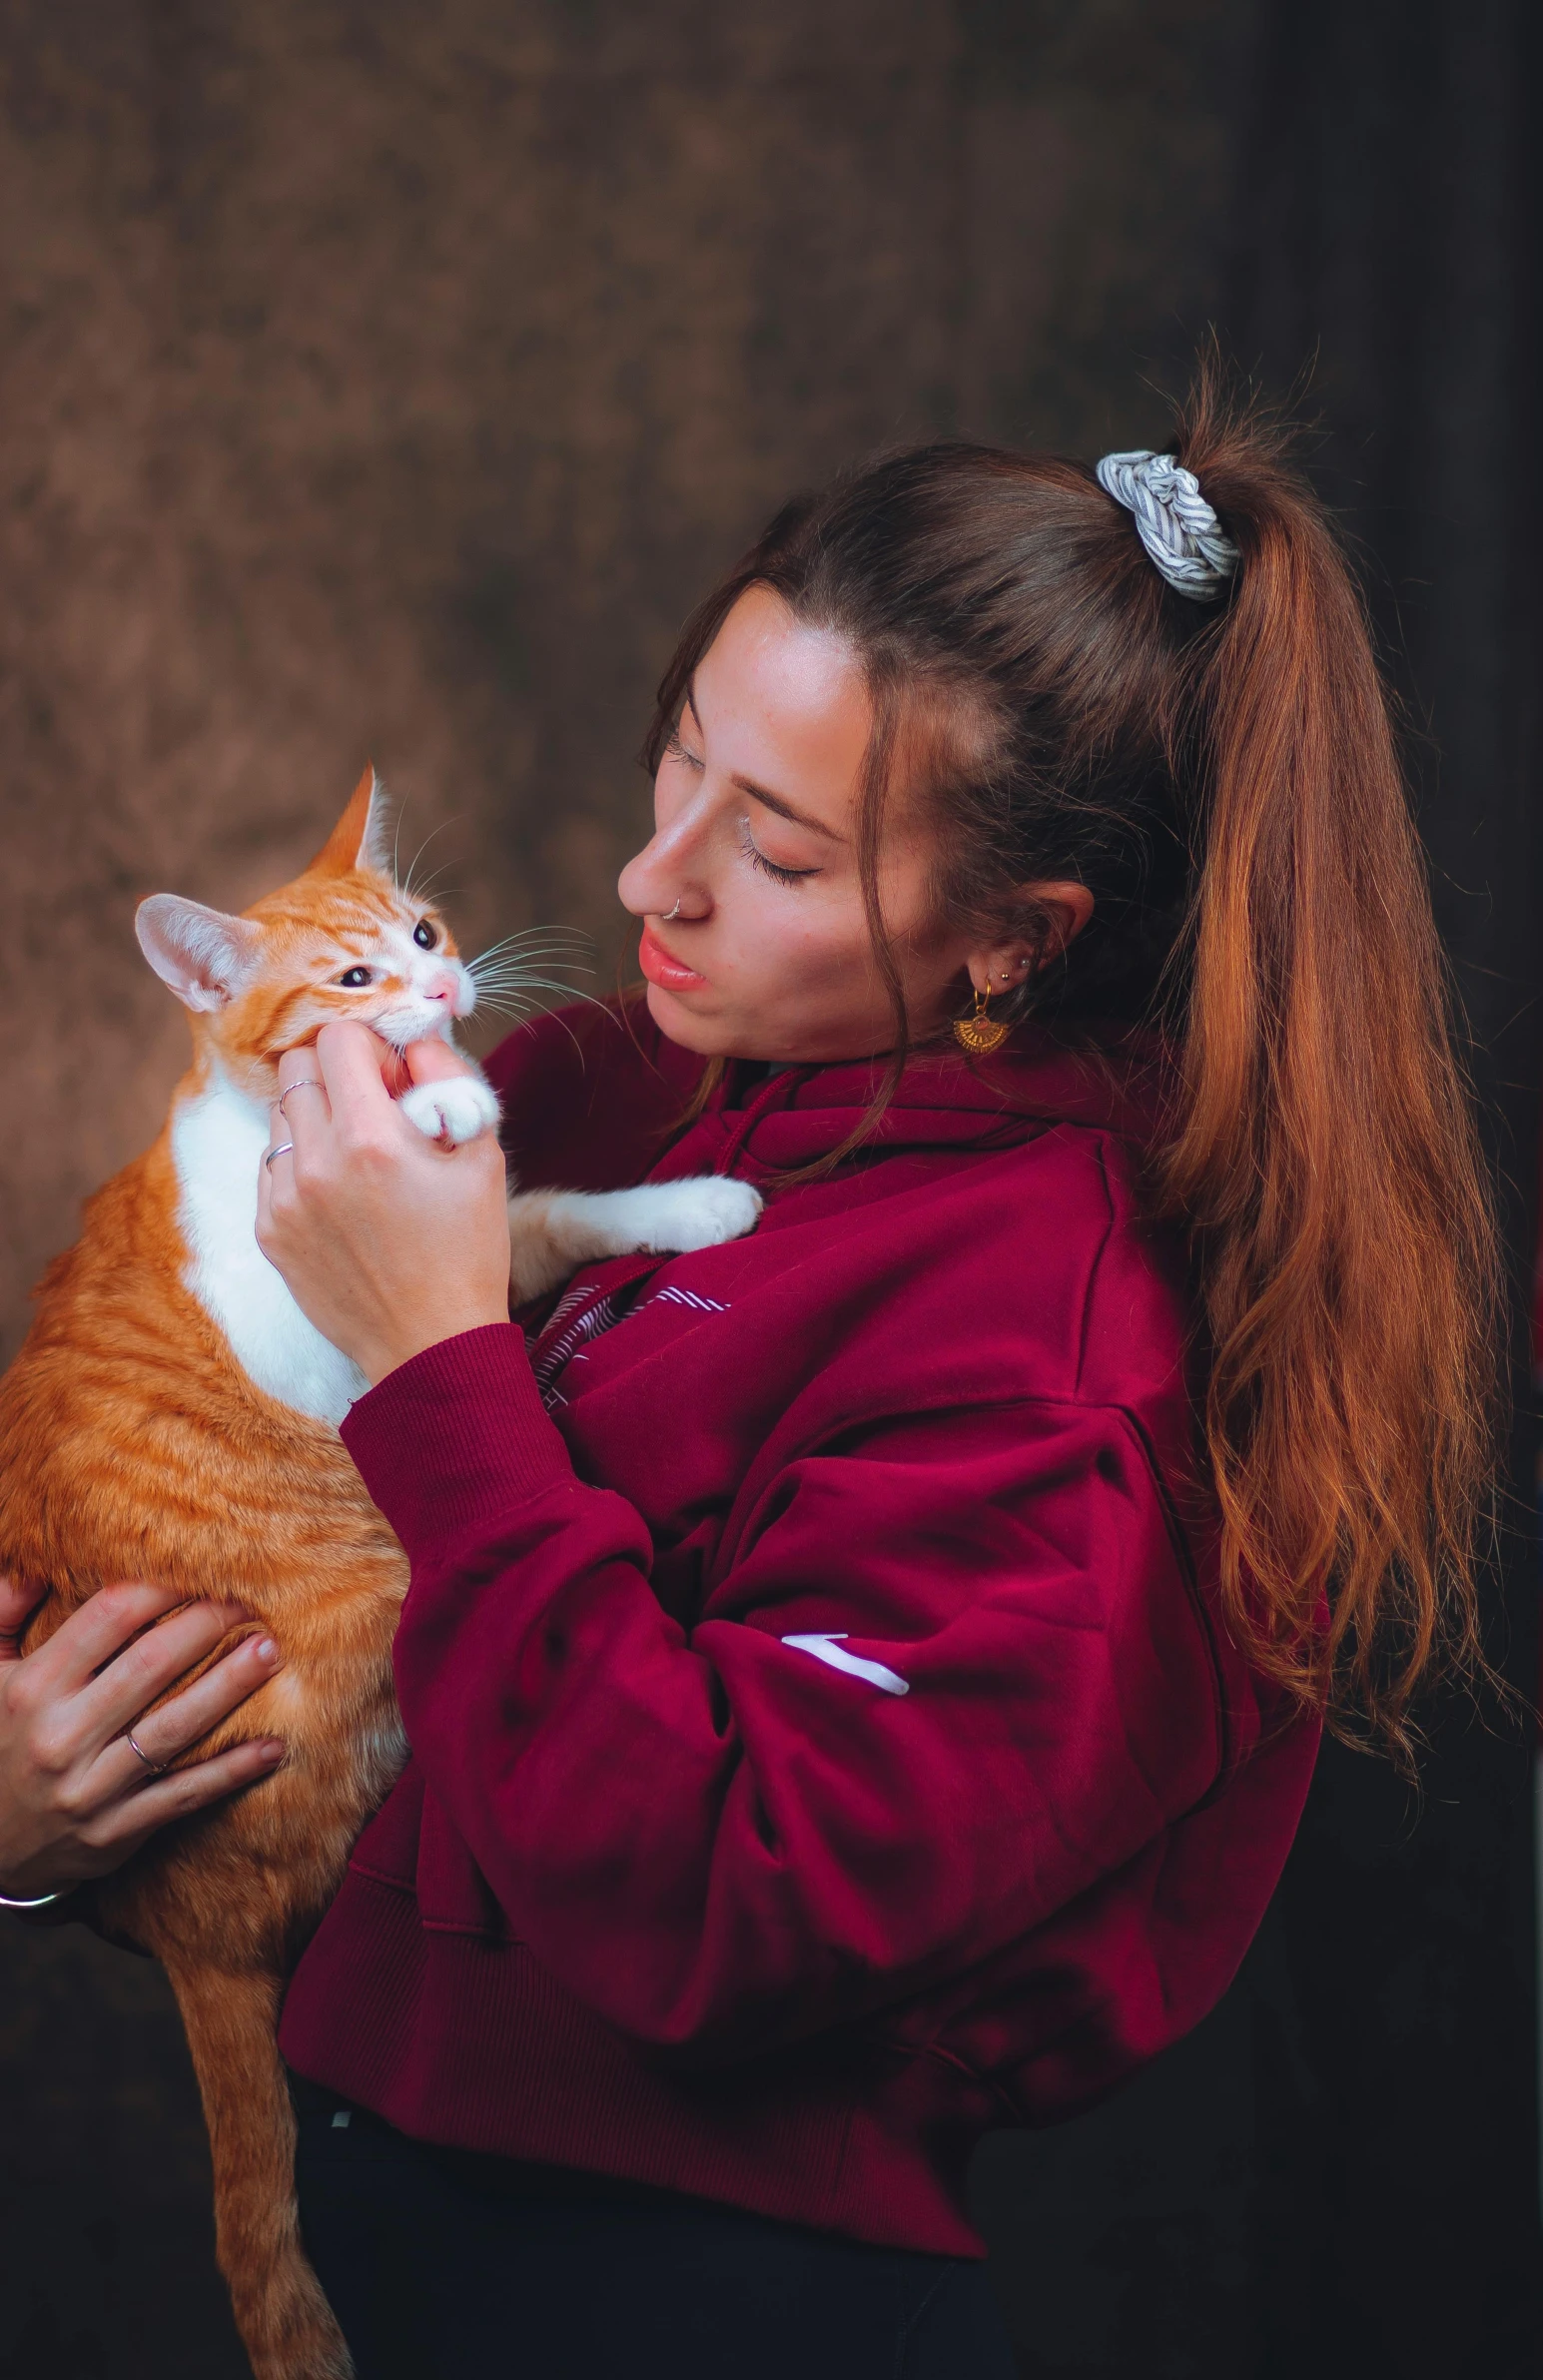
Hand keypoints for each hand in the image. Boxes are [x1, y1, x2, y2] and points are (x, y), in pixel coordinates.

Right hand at [0, 1575, 285, 1901]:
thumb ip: (3, 1611)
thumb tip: (37, 1560)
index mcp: (34, 1688)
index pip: (109, 1618)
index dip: (163, 1586)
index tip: (204, 1564)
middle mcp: (60, 1736)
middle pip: (151, 1665)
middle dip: (207, 1625)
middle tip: (252, 1598)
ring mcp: (89, 1788)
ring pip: (174, 1729)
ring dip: (230, 1687)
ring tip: (270, 1651)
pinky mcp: (115, 1831)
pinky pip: (183, 1796)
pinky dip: (231, 1772)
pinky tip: (274, 1747)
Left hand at [255, 1024, 512, 1384]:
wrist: (430, 1345)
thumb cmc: (468, 1252)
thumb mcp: (482, 1158)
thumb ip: (450, 1082)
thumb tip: (417, 1043)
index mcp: (370, 1137)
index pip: (338, 1039)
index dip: (372, 1048)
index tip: (395, 1079)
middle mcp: (315, 1162)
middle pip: (297, 1067)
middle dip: (337, 1073)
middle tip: (375, 1109)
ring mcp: (284, 1200)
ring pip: (279, 1114)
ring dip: (315, 1117)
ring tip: (358, 1158)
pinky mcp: (270, 1232)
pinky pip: (270, 1166)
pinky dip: (300, 1163)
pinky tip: (340, 1195)